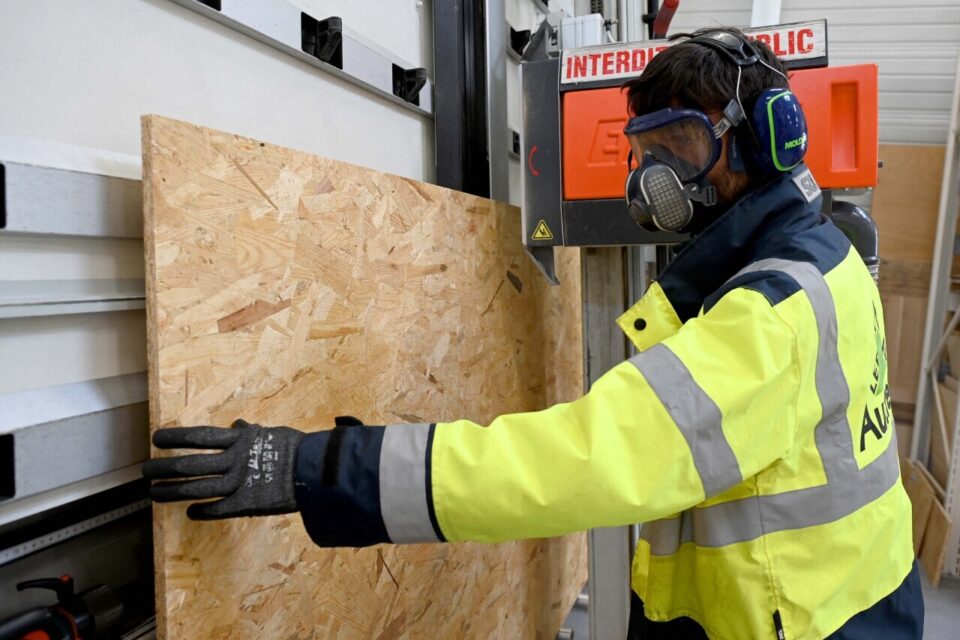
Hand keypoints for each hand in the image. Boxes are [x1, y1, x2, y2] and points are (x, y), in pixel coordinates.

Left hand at [142, 419, 304, 519]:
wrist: (315, 469)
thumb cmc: (295, 448)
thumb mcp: (270, 433)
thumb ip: (249, 432)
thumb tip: (238, 424)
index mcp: (240, 441)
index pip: (200, 436)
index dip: (176, 437)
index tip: (156, 438)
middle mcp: (235, 461)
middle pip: (192, 464)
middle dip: (165, 467)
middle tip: (145, 470)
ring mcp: (239, 483)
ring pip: (199, 488)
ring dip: (174, 491)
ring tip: (154, 494)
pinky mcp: (248, 503)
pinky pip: (220, 509)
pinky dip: (204, 511)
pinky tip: (190, 513)